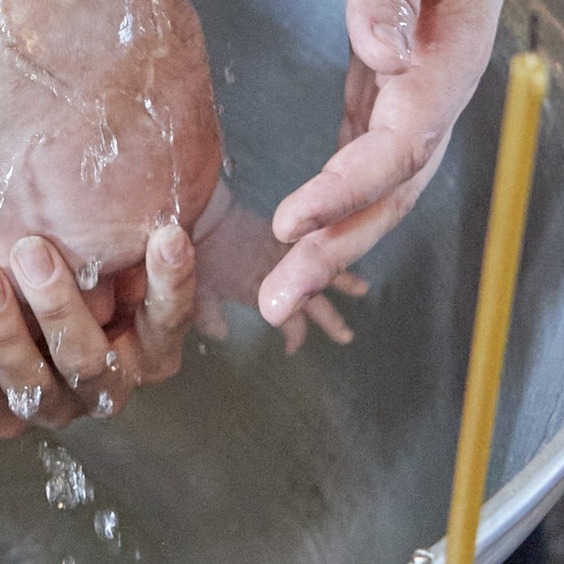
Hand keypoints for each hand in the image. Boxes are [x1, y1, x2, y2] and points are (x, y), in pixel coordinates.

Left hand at [0, 221, 196, 433]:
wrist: (29, 302)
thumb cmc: (83, 262)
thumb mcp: (114, 242)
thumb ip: (128, 226)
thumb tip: (147, 185)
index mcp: (148, 347)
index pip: (168, 318)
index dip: (171, 282)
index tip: (167, 235)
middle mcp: (106, 383)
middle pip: (89, 360)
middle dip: (59, 306)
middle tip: (32, 251)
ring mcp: (57, 404)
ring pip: (32, 385)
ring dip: (4, 334)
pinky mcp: (8, 414)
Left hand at [194, 198, 368, 355]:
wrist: (204, 213)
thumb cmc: (200, 252)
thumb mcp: (201, 290)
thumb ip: (210, 316)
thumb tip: (221, 335)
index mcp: (265, 292)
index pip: (290, 323)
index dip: (294, 338)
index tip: (292, 350)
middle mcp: (283, 274)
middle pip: (315, 303)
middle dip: (331, 321)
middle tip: (347, 336)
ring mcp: (287, 251)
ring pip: (324, 269)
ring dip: (344, 281)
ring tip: (363, 291)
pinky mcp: (285, 232)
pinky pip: (316, 241)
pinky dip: (331, 246)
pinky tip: (346, 242)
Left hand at [262, 0, 517, 326]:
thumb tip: (380, 53)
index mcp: (456, 42)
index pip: (407, 133)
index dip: (353, 183)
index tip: (295, 218)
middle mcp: (440, 79)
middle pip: (396, 184)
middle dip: (339, 246)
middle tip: (278, 302)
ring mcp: (414, 85)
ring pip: (380, 183)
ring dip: (333, 240)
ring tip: (277, 298)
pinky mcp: (384, 80)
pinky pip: (363, 156)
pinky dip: (333, 203)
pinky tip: (296, 243)